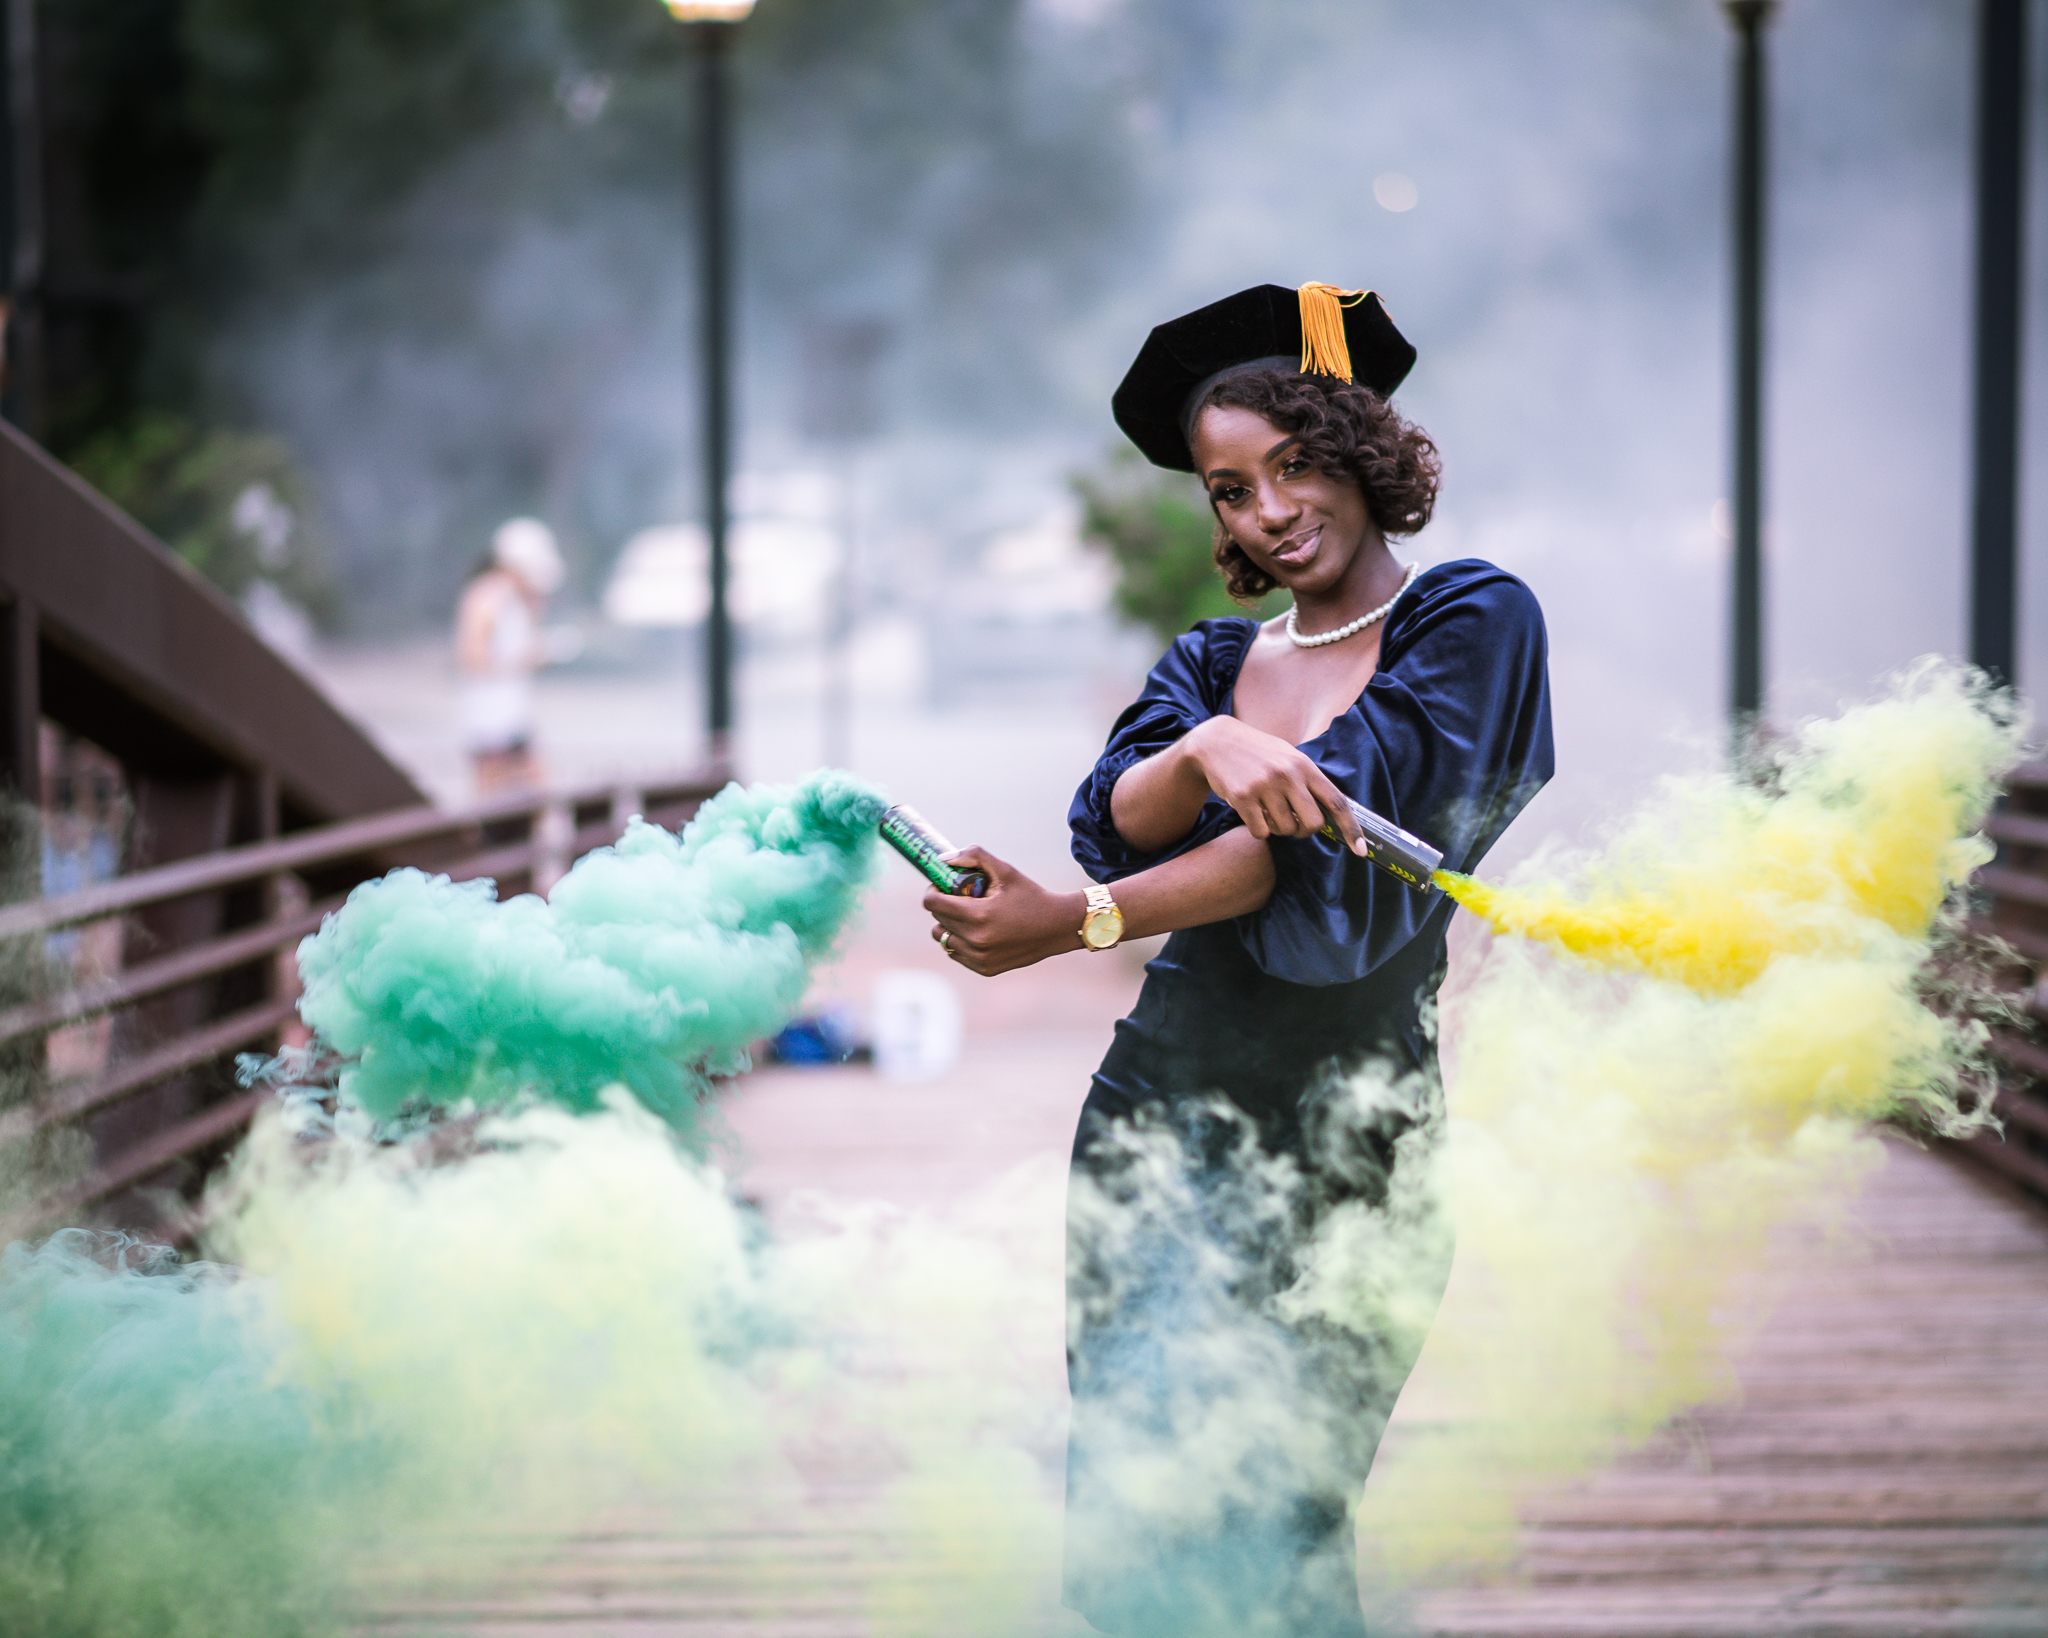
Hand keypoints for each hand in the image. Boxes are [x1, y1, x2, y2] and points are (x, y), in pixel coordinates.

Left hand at [923, 847, 1087, 976]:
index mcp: (978, 915)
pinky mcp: (985, 968)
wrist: (1057, 927)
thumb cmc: (1031, 896)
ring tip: (967, 915)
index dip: (933, 891)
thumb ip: (974, 857)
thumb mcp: (1005, 871)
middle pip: (937, 920)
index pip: (932, 904)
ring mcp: (979, 958)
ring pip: (943, 939)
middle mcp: (976, 940)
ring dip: (949, 925)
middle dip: (943, 905)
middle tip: (958, 896)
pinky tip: (977, 930)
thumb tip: (943, 860)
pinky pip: (956, 953)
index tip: (942, 885)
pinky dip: (961, 941)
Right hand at [1182, 717, 1369, 853]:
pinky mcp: (1243, 798)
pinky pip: (1261, 832)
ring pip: (1285, 830)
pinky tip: (1251, 812)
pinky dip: (1259, 830)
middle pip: (1312, 824)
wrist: (1216, 742)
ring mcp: (1264, 787)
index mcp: (1304, 765)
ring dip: (1278, 828)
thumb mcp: (1288, 755)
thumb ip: (1308, 780)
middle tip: (1293, 823)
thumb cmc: (1258, 752)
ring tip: (1267, 810)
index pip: (1336, 802)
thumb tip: (1331, 812)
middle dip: (1304, 831)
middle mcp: (1287, 775)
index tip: (1361, 850)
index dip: (1352, 829)